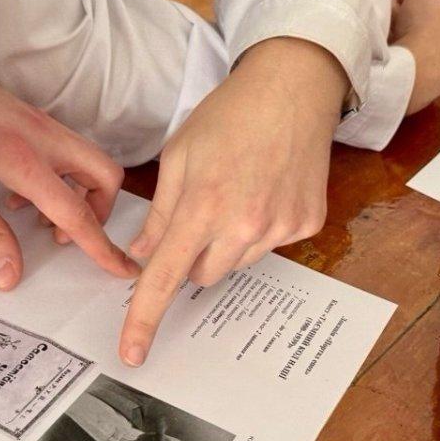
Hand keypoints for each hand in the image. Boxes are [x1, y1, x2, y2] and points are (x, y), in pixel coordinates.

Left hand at [0, 51, 137, 288]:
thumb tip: (10, 277)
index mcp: (21, 159)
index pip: (75, 211)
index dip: (100, 246)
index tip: (121, 268)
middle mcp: (43, 136)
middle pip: (105, 174)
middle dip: (101, 212)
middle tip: (68, 237)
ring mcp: (41, 122)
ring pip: (90, 160)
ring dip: (82, 194)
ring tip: (40, 219)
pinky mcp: (33, 117)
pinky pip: (68, 150)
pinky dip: (63, 177)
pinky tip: (22, 194)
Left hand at [119, 37, 341, 364]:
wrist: (294, 88)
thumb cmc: (230, 114)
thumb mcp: (179, 155)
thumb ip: (160, 212)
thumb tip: (143, 254)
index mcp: (204, 206)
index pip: (165, 277)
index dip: (143, 317)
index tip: (132, 352)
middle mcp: (246, 226)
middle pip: (203, 275)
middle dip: (193, 253)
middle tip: (201, 207)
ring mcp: (282, 228)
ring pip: (237, 263)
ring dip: (228, 241)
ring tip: (239, 190)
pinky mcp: (307, 224)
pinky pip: (270, 246)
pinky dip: (262, 228)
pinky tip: (267, 188)